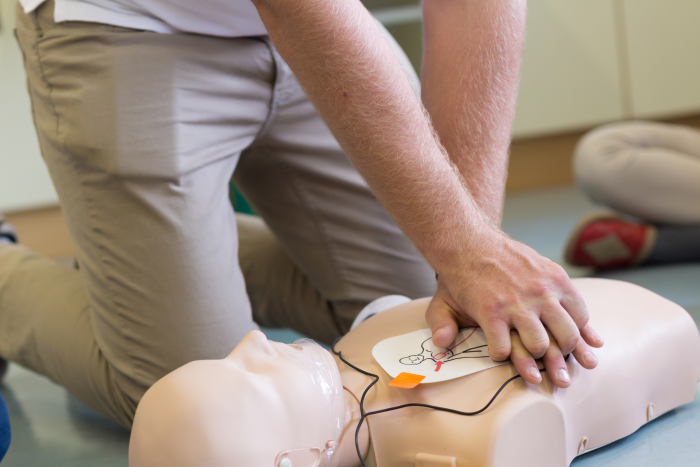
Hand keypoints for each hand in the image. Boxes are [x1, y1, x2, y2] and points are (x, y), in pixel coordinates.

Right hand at [425, 230, 603, 385]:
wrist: (466, 241)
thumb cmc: (502, 257)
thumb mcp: (542, 269)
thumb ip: (568, 303)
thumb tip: (598, 342)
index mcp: (557, 281)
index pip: (580, 319)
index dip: (576, 338)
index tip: (571, 349)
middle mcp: (542, 293)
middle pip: (566, 337)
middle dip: (561, 356)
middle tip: (554, 367)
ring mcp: (516, 304)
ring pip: (538, 346)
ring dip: (532, 358)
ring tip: (525, 358)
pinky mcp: (490, 312)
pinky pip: (503, 348)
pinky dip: (500, 355)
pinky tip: (497, 351)